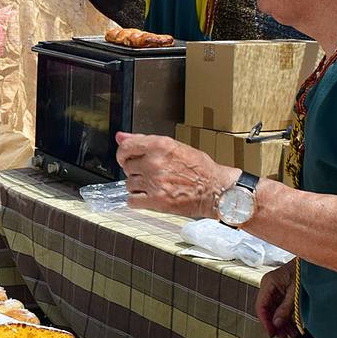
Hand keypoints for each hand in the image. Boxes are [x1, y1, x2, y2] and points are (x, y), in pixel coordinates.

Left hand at [114, 132, 237, 217]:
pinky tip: (150, 197)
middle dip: (136, 171)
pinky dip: (138, 201)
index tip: (126, 159)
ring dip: (138, 187)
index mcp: (159, 146)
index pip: (125, 148)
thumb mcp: (174, 146)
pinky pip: (132, 200)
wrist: (216, 190)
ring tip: (155, 185)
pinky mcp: (156, 200)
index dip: (123, 154)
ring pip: (129, 184)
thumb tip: (120, 136)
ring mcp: (154, 182)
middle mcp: (155, 162)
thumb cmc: (200, 168)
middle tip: (152, 174)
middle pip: (127, 167)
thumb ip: (144, 141)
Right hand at [255, 258, 297, 337]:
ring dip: (282, 324)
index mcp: (268, 283)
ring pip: (274, 311)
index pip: (261, 306)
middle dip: (275, 325)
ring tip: (291, 335)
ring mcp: (275, 290)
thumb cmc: (304, 271)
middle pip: (268, 311)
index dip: (265, 321)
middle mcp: (268, 287)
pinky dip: (287, 318)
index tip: (272, 333)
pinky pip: (281, 308)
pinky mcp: (282, 293)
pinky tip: (293, 327)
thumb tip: (277, 324)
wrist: (313, 261)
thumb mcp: (295, 292)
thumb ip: (285, 308)